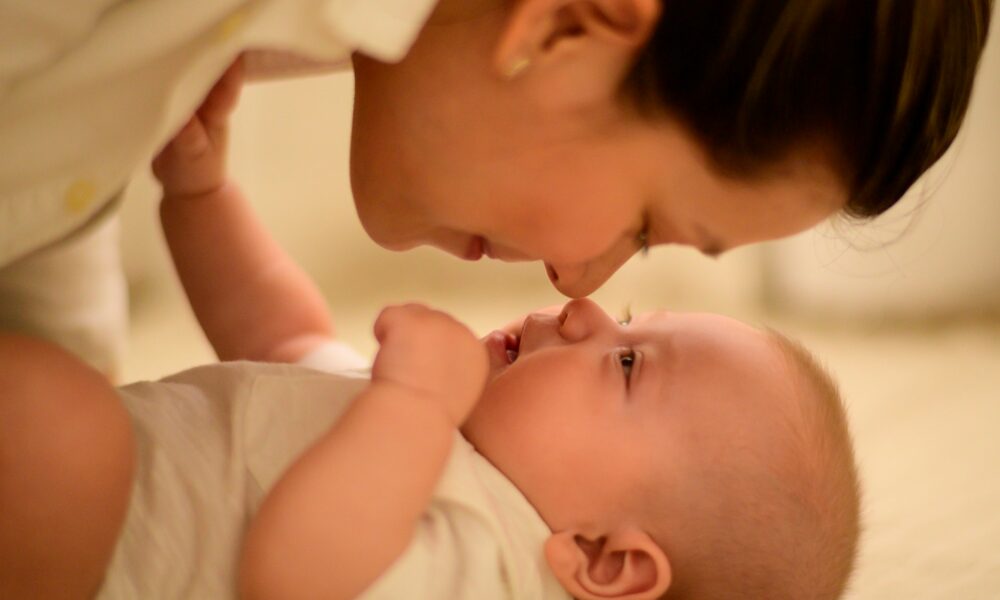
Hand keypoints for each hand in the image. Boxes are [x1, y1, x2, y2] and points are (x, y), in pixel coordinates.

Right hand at [152, 57, 243, 197]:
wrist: (185, 188)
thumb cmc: (199, 172)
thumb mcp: (194, 156)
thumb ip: (189, 136)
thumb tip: (181, 114)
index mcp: (217, 112)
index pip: (226, 86)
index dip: (227, 68)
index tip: (225, 50)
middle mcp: (203, 103)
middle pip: (204, 73)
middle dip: (197, 57)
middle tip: (182, 39)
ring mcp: (185, 104)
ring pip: (181, 79)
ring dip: (173, 66)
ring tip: (159, 49)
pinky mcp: (166, 108)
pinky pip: (160, 90)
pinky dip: (153, 82)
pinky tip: (141, 69)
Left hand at [371, 304, 487, 425]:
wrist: (414, 418)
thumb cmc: (429, 416)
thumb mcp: (458, 394)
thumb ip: (453, 370)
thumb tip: (435, 361)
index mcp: (475, 353)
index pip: (449, 334)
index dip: (429, 350)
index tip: (422, 371)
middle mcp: (461, 331)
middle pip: (430, 319)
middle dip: (416, 339)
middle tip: (407, 369)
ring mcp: (436, 321)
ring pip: (410, 313)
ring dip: (400, 335)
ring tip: (397, 365)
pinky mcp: (411, 319)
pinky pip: (388, 315)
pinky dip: (382, 331)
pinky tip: (387, 356)